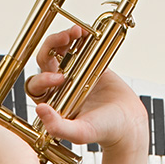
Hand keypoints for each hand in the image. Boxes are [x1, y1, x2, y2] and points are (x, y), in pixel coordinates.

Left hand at [27, 26, 147, 153]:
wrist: (127, 123)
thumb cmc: (102, 130)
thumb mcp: (80, 133)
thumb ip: (58, 126)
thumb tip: (39, 108)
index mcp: (52, 101)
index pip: (37, 85)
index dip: (43, 78)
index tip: (60, 79)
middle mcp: (59, 86)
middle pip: (45, 60)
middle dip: (51, 46)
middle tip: (65, 39)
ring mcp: (74, 73)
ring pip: (59, 49)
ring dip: (63, 37)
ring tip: (76, 31)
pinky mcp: (89, 63)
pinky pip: (81, 46)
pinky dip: (82, 37)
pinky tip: (87, 32)